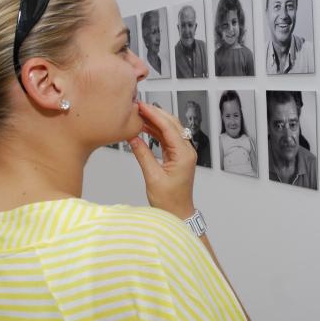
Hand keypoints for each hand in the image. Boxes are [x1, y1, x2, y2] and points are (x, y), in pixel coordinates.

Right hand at [128, 101, 197, 219]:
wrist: (179, 214)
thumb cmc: (169, 201)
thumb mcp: (153, 177)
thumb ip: (143, 155)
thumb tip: (133, 137)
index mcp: (184, 154)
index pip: (168, 127)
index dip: (154, 114)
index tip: (141, 106)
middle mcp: (186, 151)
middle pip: (171, 124)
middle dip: (155, 113)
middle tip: (139, 105)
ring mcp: (183, 153)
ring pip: (169, 130)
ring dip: (155, 121)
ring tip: (139, 114)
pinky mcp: (177, 156)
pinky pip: (166, 138)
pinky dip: (155, 131)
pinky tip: (144, 127)